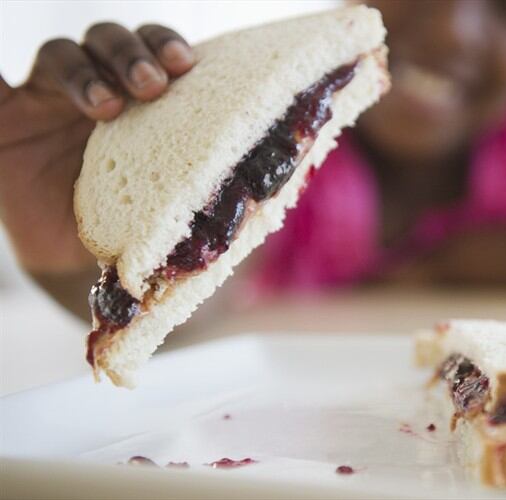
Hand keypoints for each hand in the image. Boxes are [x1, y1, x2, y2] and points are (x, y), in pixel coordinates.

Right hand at [0, 23, 194, 274]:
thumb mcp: (179, 205)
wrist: (82, 264)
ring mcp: (48, 99)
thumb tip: (283, 184)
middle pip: (112, 41)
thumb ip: (215, 186)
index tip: (188, 65)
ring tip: (110, 105)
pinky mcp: (4, 119)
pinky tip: (6, 85)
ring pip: (64, 54)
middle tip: (155, 84)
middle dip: (134, 54)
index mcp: (146, 99)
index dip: (167, 46)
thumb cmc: (142, 227)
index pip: (154, 50)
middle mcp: (100, 88)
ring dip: (88, 71)